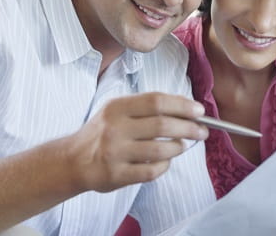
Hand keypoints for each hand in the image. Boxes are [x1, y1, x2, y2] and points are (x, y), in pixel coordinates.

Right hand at [65, 92, 208, 192]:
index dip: (182, 106)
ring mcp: (115, 153)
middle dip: (188, 128)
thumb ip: (146, 108)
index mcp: (117, 108)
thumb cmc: (103, 133)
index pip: (156, 101)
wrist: (73, 160)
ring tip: (183, 146)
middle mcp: (114, 129)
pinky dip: (164, 166)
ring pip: (159, 151)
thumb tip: (186, 108)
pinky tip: (166, 162)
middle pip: (162, 126)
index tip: (199, 111)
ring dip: (178, 148)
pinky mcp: (116, 175)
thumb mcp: (117, 111)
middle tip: (202, 131)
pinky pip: (151, 172)